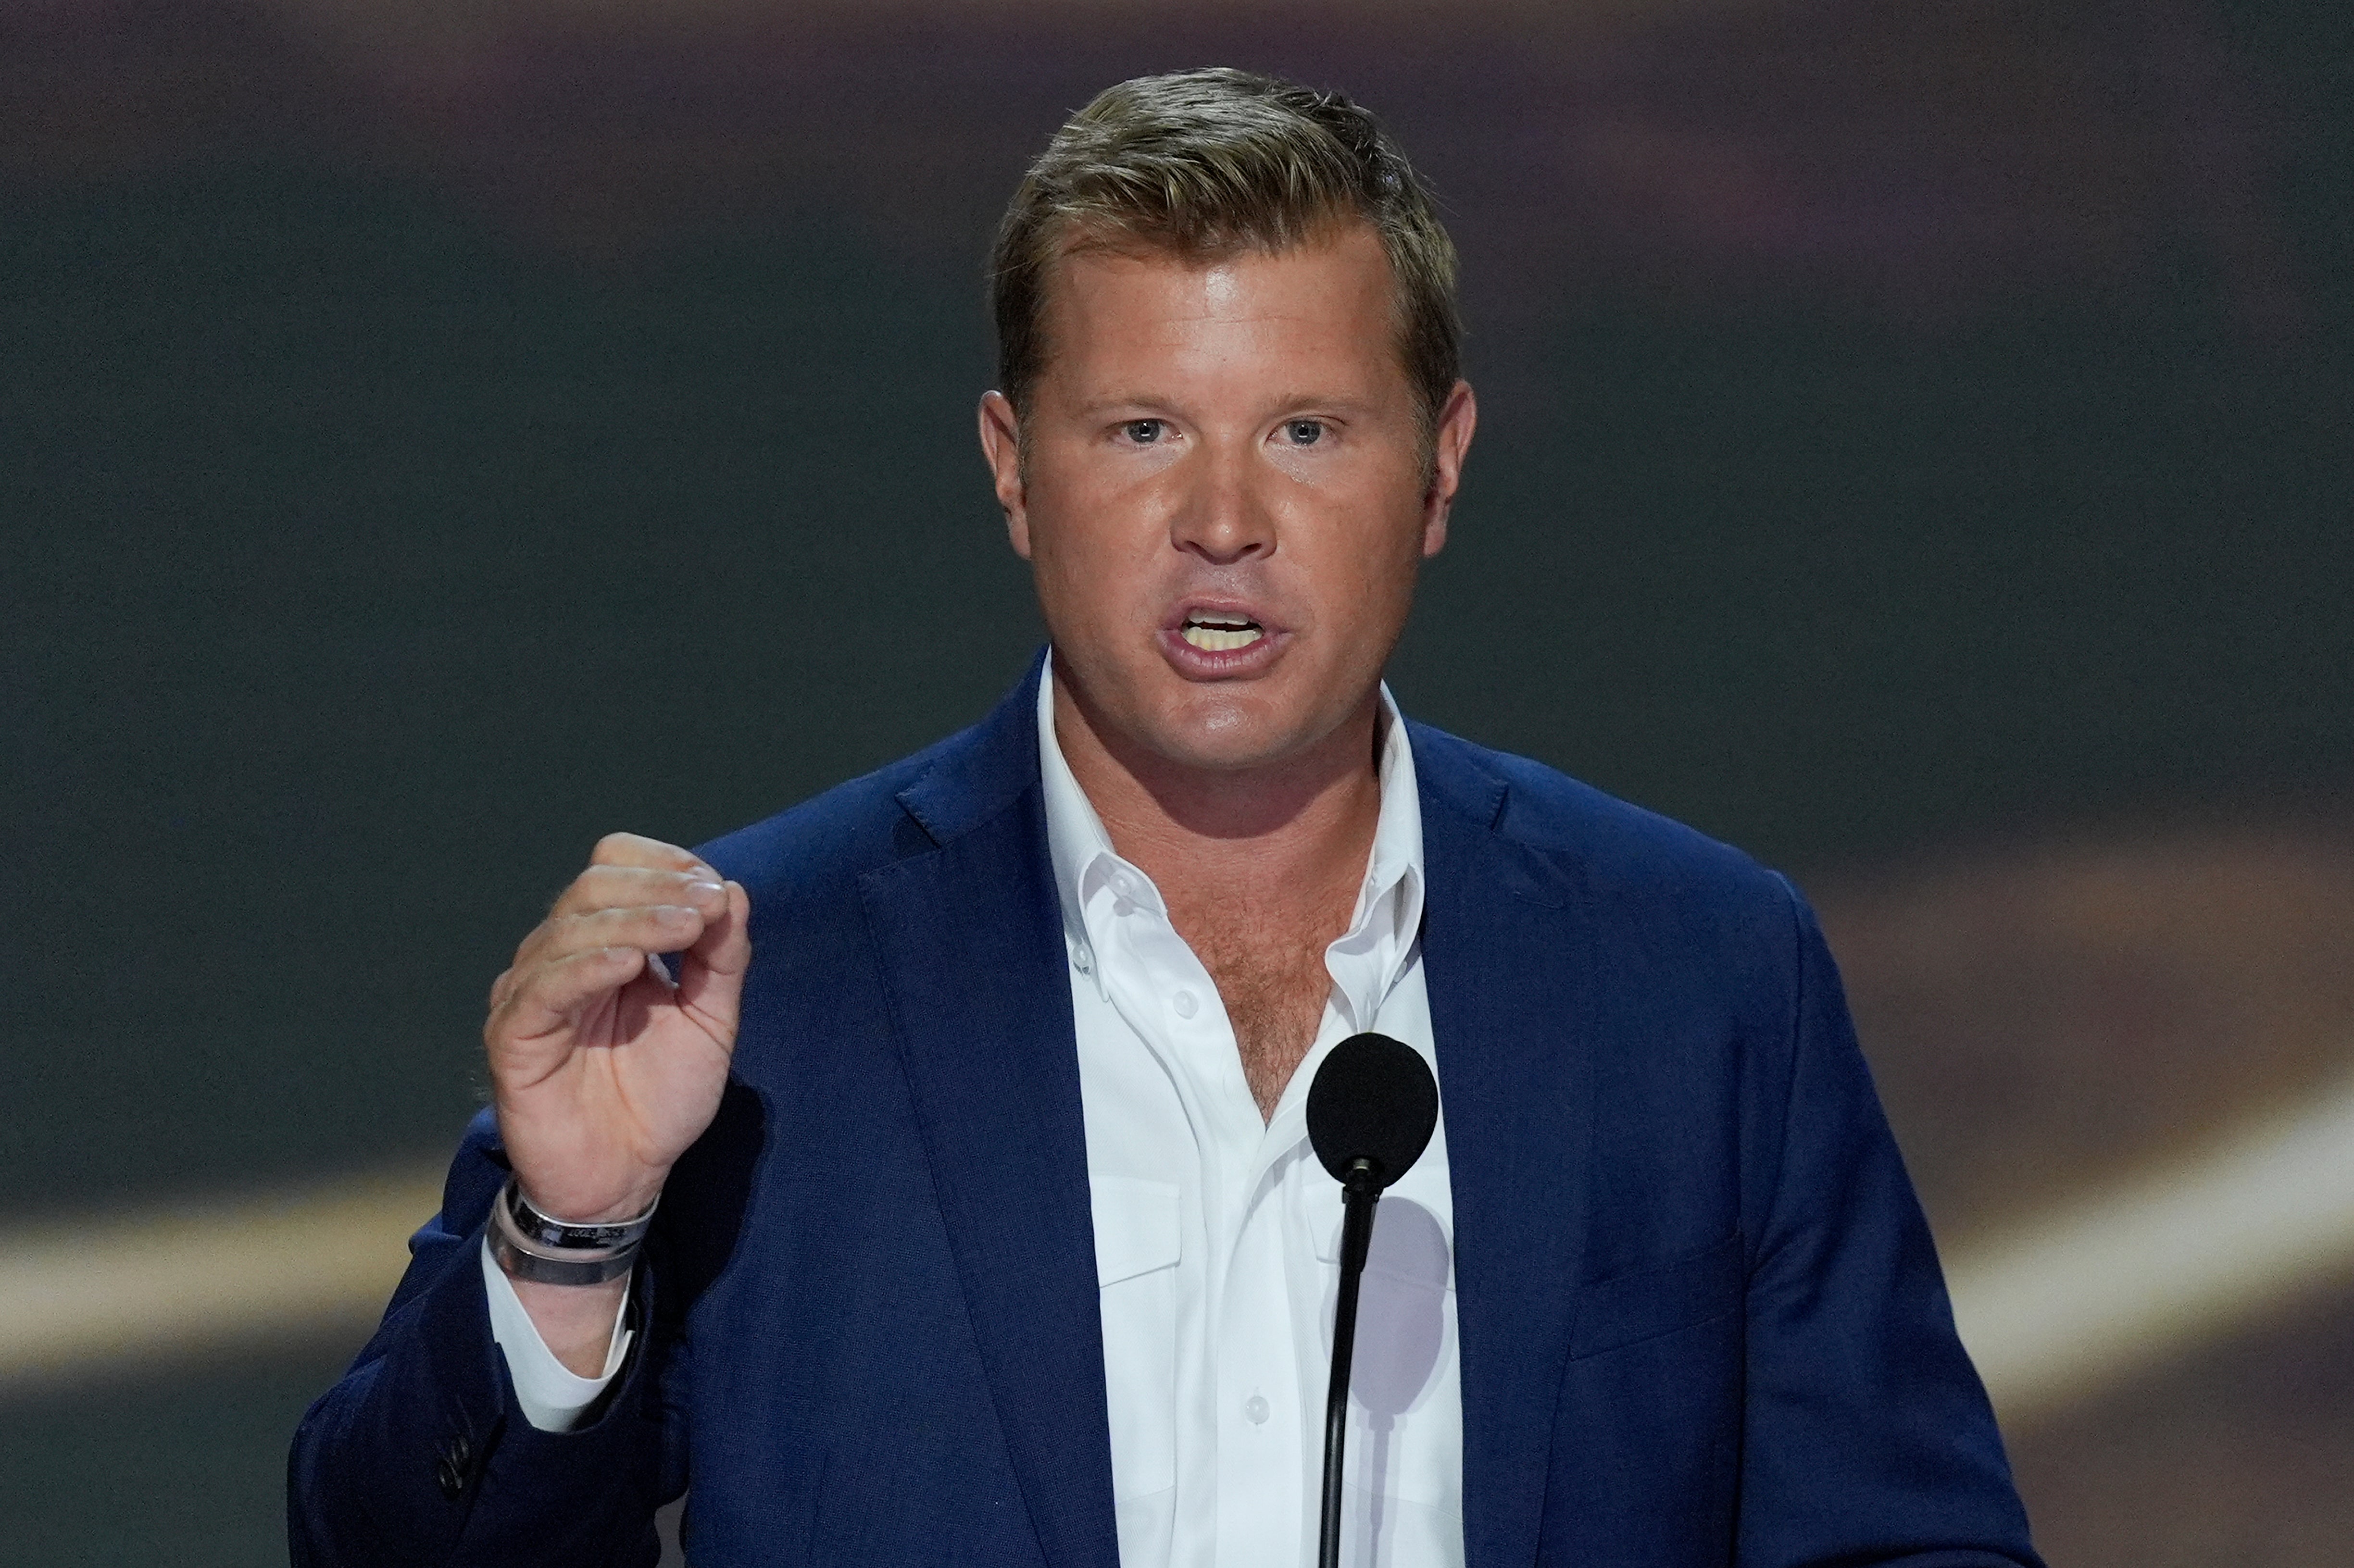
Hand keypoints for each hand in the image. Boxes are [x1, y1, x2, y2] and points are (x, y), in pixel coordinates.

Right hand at [485, 833, 750, 1224]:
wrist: (624, 1177)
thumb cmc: (660, 1098)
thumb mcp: (710, 1021)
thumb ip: (723, 958)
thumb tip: (732, 890)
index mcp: (605, 942)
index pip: (614, 867)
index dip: (664, 866)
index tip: (715, 891)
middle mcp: (561, 957)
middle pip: (594, 886)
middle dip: (657, 889)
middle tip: (708, 908)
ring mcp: (531, 992)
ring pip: (571, 928)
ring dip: (636, 920)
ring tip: (687, 927)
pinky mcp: (512, 1035)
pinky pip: (544, 987)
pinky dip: (587, 966)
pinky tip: (629, 965)